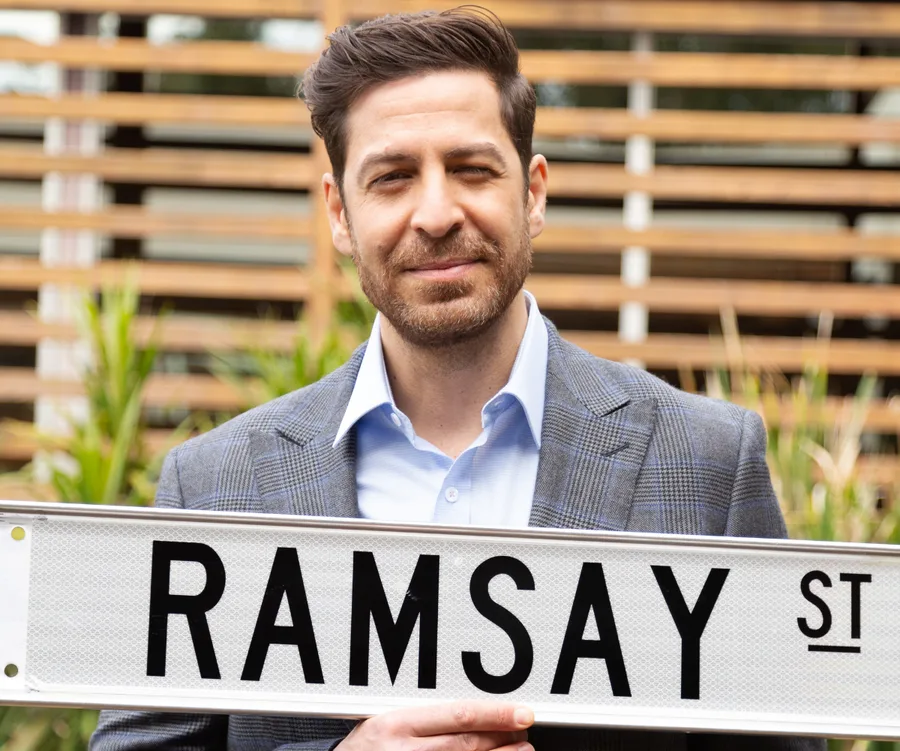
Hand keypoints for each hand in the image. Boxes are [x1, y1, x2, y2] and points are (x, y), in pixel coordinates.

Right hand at [336, 700, 533, 750]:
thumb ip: (423, 719)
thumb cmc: (362, 749)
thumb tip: (471, 712)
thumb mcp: (384, 722)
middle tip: (525, 732)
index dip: (496, 715)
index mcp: (396, 725)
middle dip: (503, 739)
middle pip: (467, 744)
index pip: (458, 716)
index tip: (522, 714)